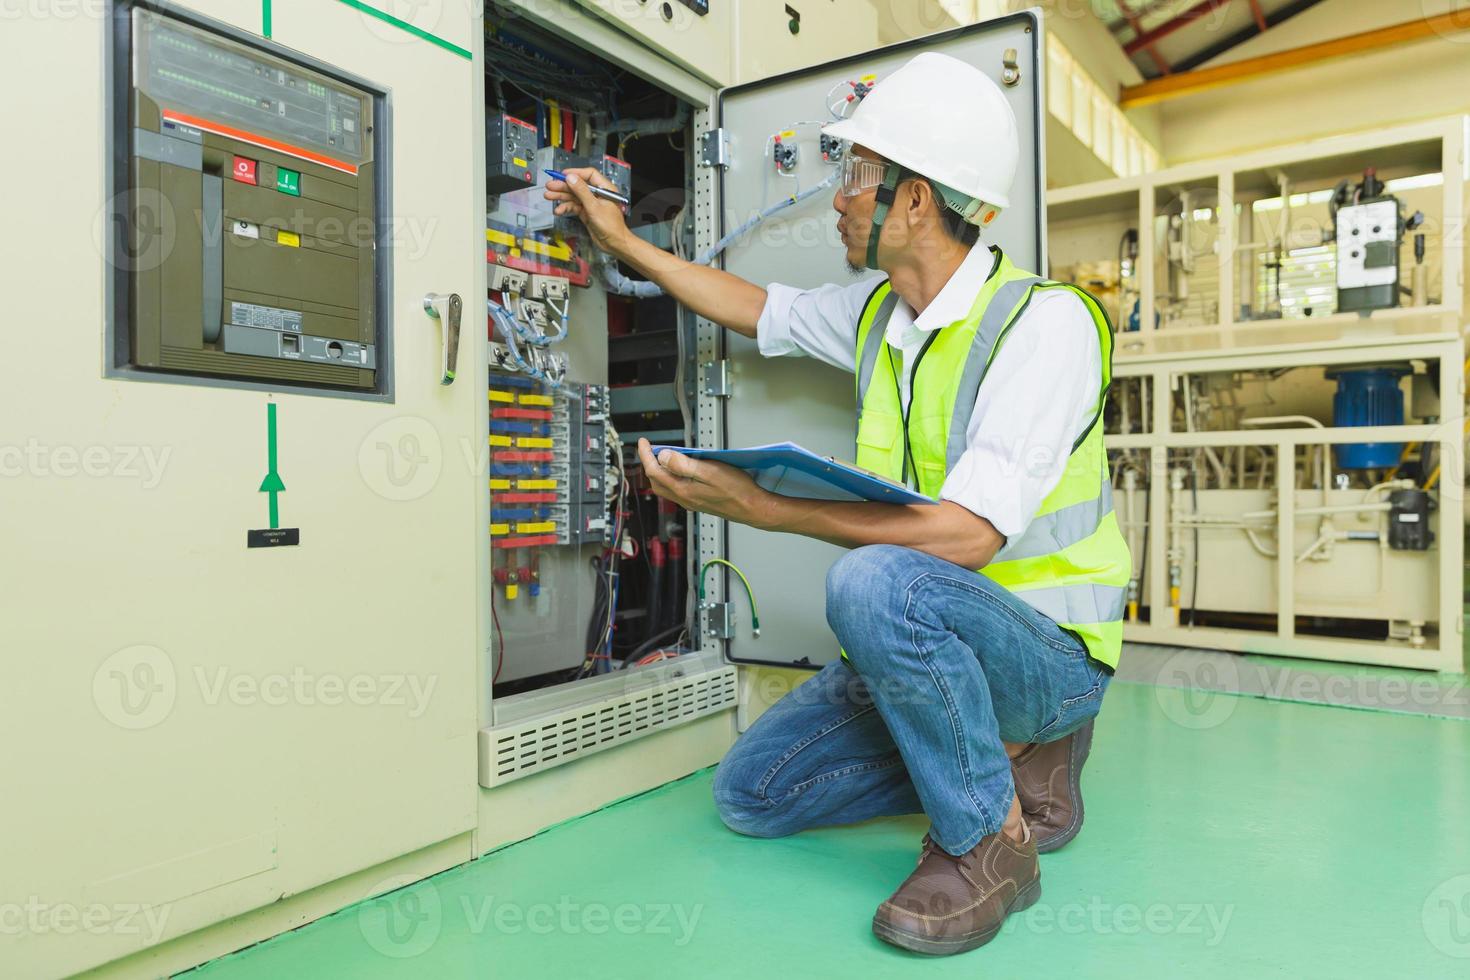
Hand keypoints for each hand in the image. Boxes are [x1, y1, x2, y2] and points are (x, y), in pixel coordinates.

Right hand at [543, 167, 629, 255]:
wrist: (614, 244)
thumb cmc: (611, 227)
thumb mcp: (594, 207)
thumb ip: (582, 191)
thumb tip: (572, 178)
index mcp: (604, 189)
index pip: (589, 175)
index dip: (575, 173)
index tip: (563, 175)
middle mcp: (597, 194)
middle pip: (578, 185)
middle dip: (563, 186)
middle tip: (550, 186)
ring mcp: (591, 203)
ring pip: (574, 196)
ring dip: (561, 196)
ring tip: (549, 196)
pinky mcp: (586, 212)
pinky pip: (574, 207)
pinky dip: (566, 208)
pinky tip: (559, 210)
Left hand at [636, 439, 773, 527]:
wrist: (752, 508)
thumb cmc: (737, 490)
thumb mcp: (709, 471)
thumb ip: (683, 464)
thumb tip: (663, 457)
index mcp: (683, 489)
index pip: (654, 471)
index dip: (646, 455)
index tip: (643, 442)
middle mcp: (684, 498)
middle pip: (656, 481)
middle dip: (649, 464)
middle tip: (651, 449)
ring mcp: (691, 502)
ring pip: (665, 487)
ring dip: (659, 472)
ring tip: (663, 457)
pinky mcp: (698, 502)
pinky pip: (676, 490)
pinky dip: (671, 478)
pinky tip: (680, 471)